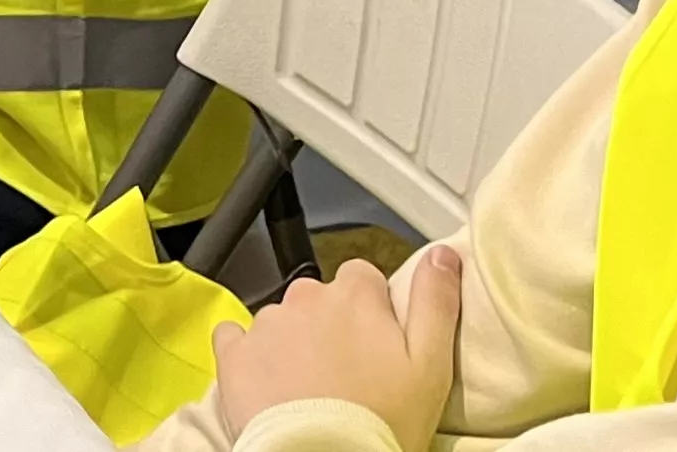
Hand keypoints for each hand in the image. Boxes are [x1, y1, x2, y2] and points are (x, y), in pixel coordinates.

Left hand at [210, 248, 462, 450]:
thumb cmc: (383, 422)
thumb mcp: (431, 365)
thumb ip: (436, 302)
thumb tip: (442, 254)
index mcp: (355, 295)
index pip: (364, 278)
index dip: (373, 312)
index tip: (379, 346)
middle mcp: (306, 297)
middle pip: (321, 299)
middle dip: (332, 327)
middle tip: (348, 375)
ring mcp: (266, 325)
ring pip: (283, 321)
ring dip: (294, 344)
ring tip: (312, 390)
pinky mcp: (234, 356)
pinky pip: (236, 339)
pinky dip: (250, 355)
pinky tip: (268, 383)